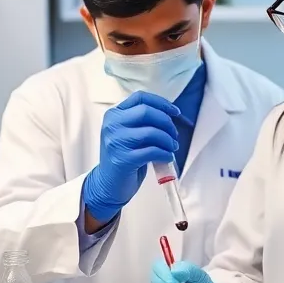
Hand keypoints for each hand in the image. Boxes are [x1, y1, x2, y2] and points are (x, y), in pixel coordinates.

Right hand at [83, 92, 179, 223]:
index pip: (140, 97)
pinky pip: (152, 151)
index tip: (175, 112)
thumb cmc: (124, 157)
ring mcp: (116, 142)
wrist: (108, 184)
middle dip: (166, 122)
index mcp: (113, 115)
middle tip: (174, 134)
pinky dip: (165, 154)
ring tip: (172, 147)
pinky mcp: (123, 159)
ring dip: (168, 140)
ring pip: (151, 132)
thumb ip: (142, 121)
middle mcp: (112, 125)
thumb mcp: (128, 133)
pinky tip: (168, 157)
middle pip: (146, 112)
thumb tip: (170, 115)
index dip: (161, 102)